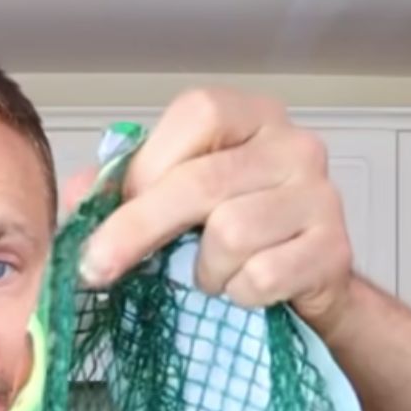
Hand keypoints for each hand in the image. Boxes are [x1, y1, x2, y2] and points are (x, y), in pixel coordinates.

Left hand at [69, 87, 355, 335]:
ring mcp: (321, 196)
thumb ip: (123, 189)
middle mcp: (294, 145)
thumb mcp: (175, 199)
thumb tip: (77, 196)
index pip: (196, 117)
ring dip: (203, 271)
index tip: (107, 216)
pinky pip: (260, 277)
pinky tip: (242, 290)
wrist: (307, 283)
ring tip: (210, 275)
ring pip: (231, 235)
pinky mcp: (333, 249)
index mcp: (251, 115)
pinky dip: (237, 294)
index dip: (145, 170)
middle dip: (137, 231)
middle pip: (202, 183)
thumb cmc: (234, 232)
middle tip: (96, 269)